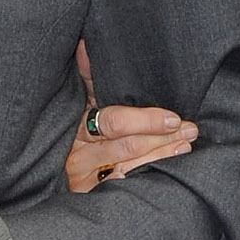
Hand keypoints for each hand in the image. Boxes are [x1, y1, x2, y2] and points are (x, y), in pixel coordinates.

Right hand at [68, 41, 195, 191]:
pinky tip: (168, 170)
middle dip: (161, 137)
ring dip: (160, 155)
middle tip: (189, 130)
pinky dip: (147, 176)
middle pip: (126, 145)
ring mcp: (85, 176)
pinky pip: (124, 187)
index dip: (146, 120)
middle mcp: (80, 152)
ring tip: (185, 145)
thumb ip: (88, 77)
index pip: (114, 121)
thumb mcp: (79, 101)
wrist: (51, 164)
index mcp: (78, 124)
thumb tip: (86, 45)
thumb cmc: (74, 125)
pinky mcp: (90, 195)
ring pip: (129, 167)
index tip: (173, 118)